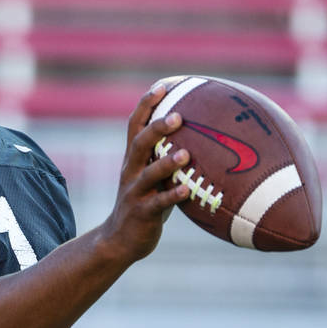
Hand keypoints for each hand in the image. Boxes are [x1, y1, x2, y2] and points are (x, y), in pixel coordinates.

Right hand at [98, 84, 190, 262]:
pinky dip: (172, 197)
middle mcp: (131, 172)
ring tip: (186, 154)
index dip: (146, 105)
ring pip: (147, 174)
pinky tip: (188, 192)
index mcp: (133, 160)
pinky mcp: (141, 214)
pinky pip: (157, 204)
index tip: (161, 87)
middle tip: (178, 116)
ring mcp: (134, 193)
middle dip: (156, 128)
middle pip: (139, 143)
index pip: (135, 125)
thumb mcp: (154, 179)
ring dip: (166, 163)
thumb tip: (206, 139)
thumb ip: (170, 160)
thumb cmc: (147, 204)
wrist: (119, 240)